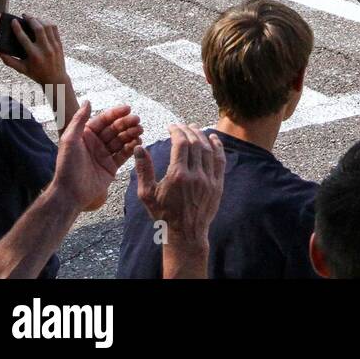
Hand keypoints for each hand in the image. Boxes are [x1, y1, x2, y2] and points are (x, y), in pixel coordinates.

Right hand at [3, 15, 69, 87]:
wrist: (55, 79)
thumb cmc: (37, 74)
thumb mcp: (21, 69)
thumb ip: (9, 61)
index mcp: (34, 55)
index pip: (24, 38)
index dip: (18, 28)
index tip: (14, 21)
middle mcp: (45, 49)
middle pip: (38, 29)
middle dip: (31, 19)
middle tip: (24, 15)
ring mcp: (54, 46)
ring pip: (48, 27)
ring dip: (40, 20)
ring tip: (33, 18)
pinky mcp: (59, 44)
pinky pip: (55, 29)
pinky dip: (48, 23)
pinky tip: (42, 22)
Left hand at [52, 102, 143, 211]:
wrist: (71, 193)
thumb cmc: (67, 166)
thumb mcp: (70, 140)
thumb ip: (79, 120)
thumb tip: (87, 101)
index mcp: (85, 135)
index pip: (103, 120)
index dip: (116, 113)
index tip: (128, 108)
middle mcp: (96, 143)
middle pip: (115, 129)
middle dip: (127, 123)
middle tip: (137, 120)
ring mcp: (104, 154)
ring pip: (121, 140)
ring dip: (131, 134)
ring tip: (140, 131)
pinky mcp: (111, 166)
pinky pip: (124, 154)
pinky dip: (132, 147)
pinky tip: (138, 143)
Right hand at [135, 125, 225, 245]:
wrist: (185, 232)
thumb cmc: (163, 214)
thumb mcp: (147, 194)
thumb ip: (143, 169)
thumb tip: (139, 147)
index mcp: (177, 175)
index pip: (180, 143)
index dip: (177, 131)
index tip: (172, 126)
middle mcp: (195, 175)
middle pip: (195, 143)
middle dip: (188, 130)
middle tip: (182, 125)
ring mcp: (209, 179)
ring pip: (208, 149)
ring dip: (202, 136)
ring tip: (195, 128)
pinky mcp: (218, 184)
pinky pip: (220, 160)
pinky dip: (218, 147)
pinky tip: (213, 138)